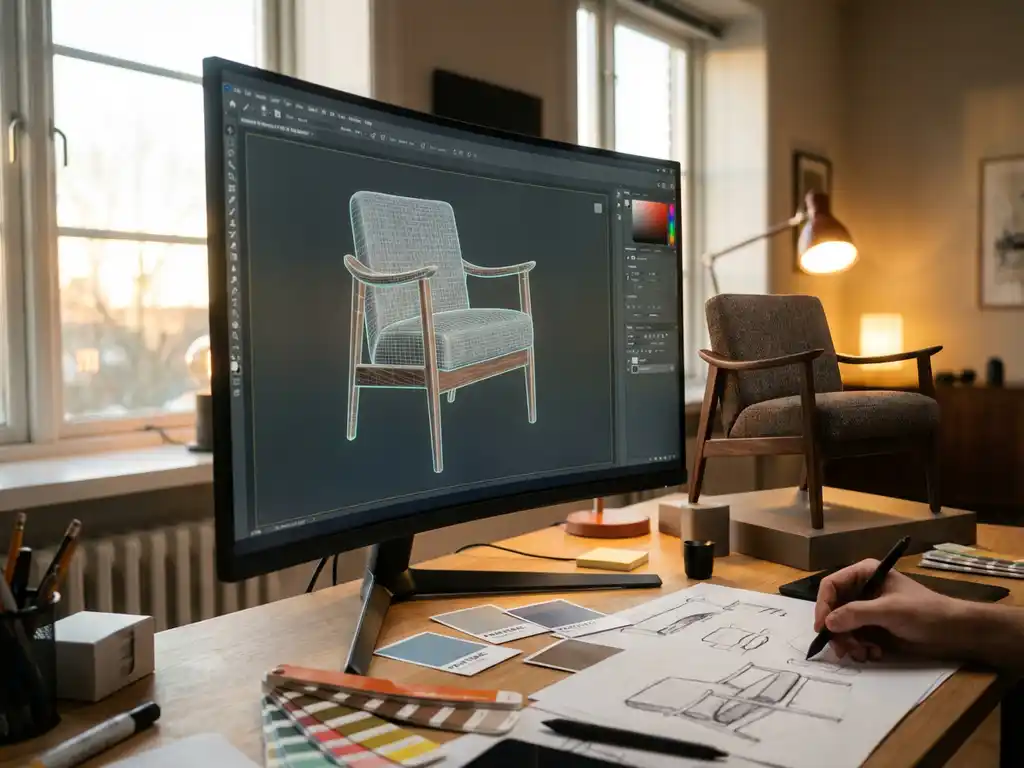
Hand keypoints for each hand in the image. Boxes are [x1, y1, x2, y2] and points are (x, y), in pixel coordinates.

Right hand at [813, 559, 963, 661]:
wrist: (954, 631)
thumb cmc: (925, 612)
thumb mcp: (890, 610)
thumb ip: (857, 614)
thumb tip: (828, 623)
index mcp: (865, 574)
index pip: (831, 586)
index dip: (823, 606)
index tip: (822, 629)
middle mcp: (862, 589)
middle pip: (834, 608)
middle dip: (838, 631)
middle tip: (844, 650)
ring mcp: (868, 609)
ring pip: (842, 626)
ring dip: (849, 642)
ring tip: (863, 654)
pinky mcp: (874, 626)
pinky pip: (855, 637)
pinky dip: (859, 647)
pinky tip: (874, 654)